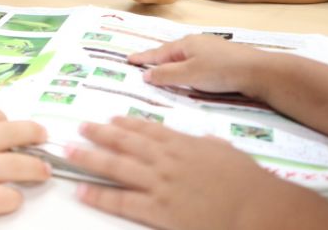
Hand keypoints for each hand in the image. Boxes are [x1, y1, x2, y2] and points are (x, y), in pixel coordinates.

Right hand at [0, 105, 49, 228]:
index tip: (8, 123)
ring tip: (44, 171)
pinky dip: (12, 199)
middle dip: (32, 134)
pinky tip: (15, 199)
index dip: (2, 117)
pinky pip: (2, 199)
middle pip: (11, 133)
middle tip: (42, 136)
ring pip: (15, 166)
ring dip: (34, 168)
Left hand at [67, 116, 288, 229]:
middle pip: (124, 142)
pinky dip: (100, 195)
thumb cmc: (249, 182)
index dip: (125, 123)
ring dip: (89, 157)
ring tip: (69, 152)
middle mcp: (166, 159)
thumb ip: (209, 146)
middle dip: (99, 134)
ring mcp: (160, 183)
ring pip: (116, 166)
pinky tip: (83, 190)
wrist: (258, 207)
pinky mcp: (159, 209)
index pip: (146, 129)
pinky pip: (122, 201)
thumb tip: (204, 140)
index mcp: (182, 143)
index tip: (110, 118)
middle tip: (80, 128)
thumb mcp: (227, 153)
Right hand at [129, 34, 267, 98]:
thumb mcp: (189, 75)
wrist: (258, 71)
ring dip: (173, 63)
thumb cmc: (220, 71)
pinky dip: (187, 67)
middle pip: (172, 52)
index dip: (143, 57)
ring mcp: (211, 49)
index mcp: (185, 44)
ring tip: (164, 69)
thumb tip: (146, 74)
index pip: (158, 52)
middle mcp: (197, 43)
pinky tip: (191, 73)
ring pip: (185, 56)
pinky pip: (197, 61)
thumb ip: (166, 75)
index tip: (128, 59)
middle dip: (157, 58)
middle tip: (143, 63)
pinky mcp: (223, 59)